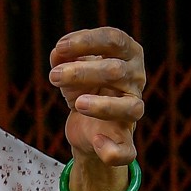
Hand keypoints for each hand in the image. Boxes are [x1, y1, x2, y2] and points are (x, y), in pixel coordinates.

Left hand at [49, 27, 145, 190]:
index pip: (114, 39)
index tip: (60, 47)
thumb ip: (64, 57)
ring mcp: (133, 111)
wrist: (88, 127)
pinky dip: (111, 150)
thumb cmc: (84, 88)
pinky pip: (126, 151)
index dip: (87, 41)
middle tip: (53, 76)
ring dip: (101, 106)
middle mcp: (136, 80)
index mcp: (128, 55)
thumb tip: (57, 54)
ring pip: (128, 108)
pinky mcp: (126, 141)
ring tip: (76, 104)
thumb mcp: (71, 69)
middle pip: (115, 71)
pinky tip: (96, 141)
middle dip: (81, 72)